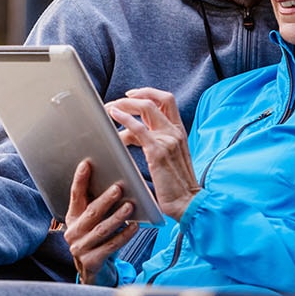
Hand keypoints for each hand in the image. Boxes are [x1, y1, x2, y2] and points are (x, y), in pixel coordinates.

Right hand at [61, 160, 137, 283]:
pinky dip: (124, 235)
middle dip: (105, 199)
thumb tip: (115, 185)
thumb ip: (98, 207)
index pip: (75, 196)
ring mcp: (80, 248)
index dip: (80, 180)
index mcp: (72, 219)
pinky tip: (135, 227)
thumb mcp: (93, 223)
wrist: (94, 274)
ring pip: (101, 229)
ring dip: (117, 217)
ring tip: (130, 206)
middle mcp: (72, 232)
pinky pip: (110, 246)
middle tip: (119, 188)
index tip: (87, 164)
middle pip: (91, 213)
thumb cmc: (98, 242)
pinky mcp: (90, 262)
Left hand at [107, 88, 196, 219]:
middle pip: (154, 100)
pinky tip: (113, 115)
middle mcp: (175, 132)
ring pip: (146, 108)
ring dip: (124, 105)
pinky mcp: (158, 151)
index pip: (166, 100)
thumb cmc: (174, 184)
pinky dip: (124, 118)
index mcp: (179, 131)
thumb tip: (127, 133)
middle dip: (131, 97)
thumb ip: (151, 141)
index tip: (130, 95)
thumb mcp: (165, 156)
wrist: (186, 202)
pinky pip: (138, 128)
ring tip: (108, 110)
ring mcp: (168, 139)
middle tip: (113, 103)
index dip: (148, 93)